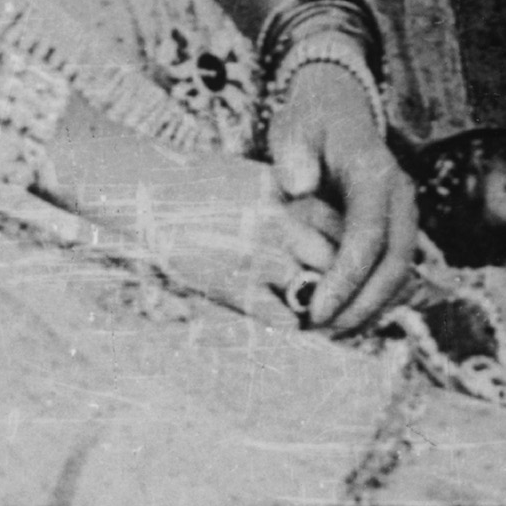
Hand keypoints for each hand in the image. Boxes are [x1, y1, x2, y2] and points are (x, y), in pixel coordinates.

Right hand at [42, 116, 328, 307]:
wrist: (148, 192)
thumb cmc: (204, 186)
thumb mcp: (260, 183)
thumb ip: (298, 206)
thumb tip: (331, 232)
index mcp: (292, 198)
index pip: (349, 233)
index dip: (356, 255)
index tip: (356, 270)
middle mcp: (283, 226)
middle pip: (340, 266)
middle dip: (346, 287)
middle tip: (349, 305)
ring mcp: (259, 257)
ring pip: (317, 294)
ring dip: (323, 310)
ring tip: (324, 319)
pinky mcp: (234, 285)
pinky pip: (282, 316)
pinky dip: (293, 323)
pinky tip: (290, 321)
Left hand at [264, 61, 421, 335]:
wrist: (338, 111)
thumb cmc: (311, 123)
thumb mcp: (295, 127)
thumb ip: (294, 154)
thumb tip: (299, 186)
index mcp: (374, 173)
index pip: (368, 235)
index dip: (346, 278)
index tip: (317, 310)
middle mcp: (399, 198)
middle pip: (393, 265)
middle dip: (361, 306)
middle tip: (321, 333)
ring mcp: (402, 216)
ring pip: (398, 276)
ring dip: (368, 311)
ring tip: (329, 337)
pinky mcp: (395, 231)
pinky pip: (391, 274)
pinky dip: (370, 302)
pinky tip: (342, 321)